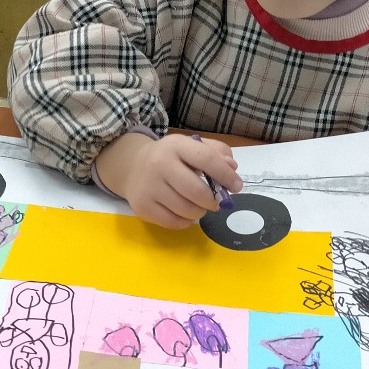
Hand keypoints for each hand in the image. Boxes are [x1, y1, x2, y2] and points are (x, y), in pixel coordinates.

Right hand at [96, 132, 242, 228]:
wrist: (132, 166)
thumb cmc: (171, 157)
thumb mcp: (191, 147)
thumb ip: (216, 153)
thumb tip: (232, 169)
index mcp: (175, 145)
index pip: (206, 159)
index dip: (225, 175)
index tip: (237, 186)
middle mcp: (159, 164)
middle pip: (196, 191)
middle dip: (213, 200)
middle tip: (217, 202)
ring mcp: (149, 187)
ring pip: (187, 210)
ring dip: (200, 211)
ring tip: (199, 205)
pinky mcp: (142, 207)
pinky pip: (174, 222)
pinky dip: (186, 221)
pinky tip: (184, 212)